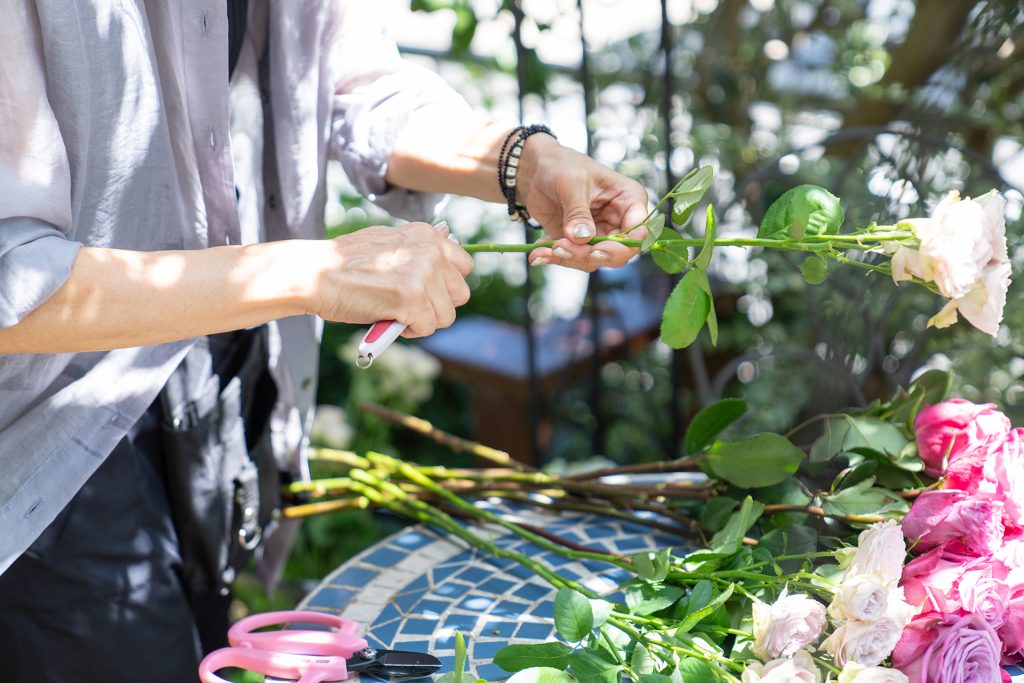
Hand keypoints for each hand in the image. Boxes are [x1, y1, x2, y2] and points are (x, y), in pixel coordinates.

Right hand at [313, 222, 472, 337]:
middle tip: (412, 307)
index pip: (464, 265)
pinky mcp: (412, 300)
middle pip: (460, 293)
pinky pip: (427, 327)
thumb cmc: (344, 263)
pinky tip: (390, 320)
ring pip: (446, 315)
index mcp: (427, 235)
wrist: (316, 274)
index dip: (448, 284)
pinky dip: (409, 331)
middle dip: (439, 305)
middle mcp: (430, 252)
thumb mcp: (387, 241)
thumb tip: (446, 242)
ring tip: (398, 313)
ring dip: (423, 321)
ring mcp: (423, 276)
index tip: (431, 291)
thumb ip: (418, 248)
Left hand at [516, 134, 648, 271]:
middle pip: (617, 252)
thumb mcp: (571, 183)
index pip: (639, 230)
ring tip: (543, 250)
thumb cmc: (561, 165)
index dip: (623, 246)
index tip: (597, 250)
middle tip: (560, 248)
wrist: (536, 170)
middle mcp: (619, 220)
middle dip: (589, 255)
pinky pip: (573, 258)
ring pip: (594, 259)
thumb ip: (578, 212)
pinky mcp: (580, 243)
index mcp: (629, 199)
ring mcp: (600, 233)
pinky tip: (538, 253)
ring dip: (568, 258)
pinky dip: (555, 258)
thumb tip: (583, 239)